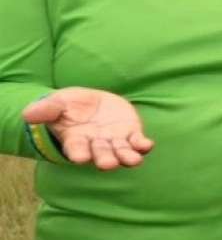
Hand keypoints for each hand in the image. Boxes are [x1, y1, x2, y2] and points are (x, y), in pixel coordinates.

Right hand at [22, 88, 153, 169]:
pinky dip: (142, 145)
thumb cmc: (69, 107)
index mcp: (76, 140)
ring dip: (127, 157)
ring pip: (121, 153)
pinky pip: (137, 142)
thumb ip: (46, 110)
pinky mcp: (130, 133)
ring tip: (134, 160)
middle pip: (101, 155)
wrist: (89, 103)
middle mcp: (96, 144)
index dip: (78, 153)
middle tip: (107, 164)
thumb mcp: (57, 104)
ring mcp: (114, 140)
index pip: (76, 149)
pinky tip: (147, 145)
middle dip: (104, 159)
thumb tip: (28, 114)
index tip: (80, 158)